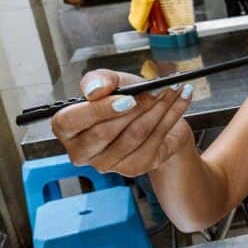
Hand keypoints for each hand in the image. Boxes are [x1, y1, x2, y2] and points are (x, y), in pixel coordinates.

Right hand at [51, 69, 194, 176]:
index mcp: (67, 129)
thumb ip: (100, 80)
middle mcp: (82, 151)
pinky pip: (153, 141)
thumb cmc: (128, 100)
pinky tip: (180, 101)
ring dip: (156, 110)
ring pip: (133, 135)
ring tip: (170, 91)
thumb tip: (95, 90)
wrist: (155, 116)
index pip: (69, 122)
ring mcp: (107, 163)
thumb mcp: (113, 82)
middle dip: (134, 108)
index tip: (125, 98)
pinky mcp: (133, 167)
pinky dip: (171, 117)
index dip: (97, 110)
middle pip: (104, 132)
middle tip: (154, 91)